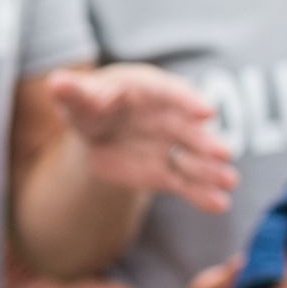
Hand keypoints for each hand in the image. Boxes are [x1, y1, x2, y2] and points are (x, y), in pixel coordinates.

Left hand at [49, 65, 237, 212]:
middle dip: (205, 142)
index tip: (206, 112)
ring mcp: (169, 145)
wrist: (96, 133)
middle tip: (224, 153)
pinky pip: (185, 183)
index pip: (169, 92)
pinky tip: (219, 204)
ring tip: (229, 181)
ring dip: (211, 170)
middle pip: (188, 129)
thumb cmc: (89, 104)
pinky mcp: (166, 171)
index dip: (187, 101)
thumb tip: (56, 83)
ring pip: (192, 158)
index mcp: (147, 88)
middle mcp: (166, 115)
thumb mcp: (78, 98)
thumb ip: (73, 92)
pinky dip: (201, 194)